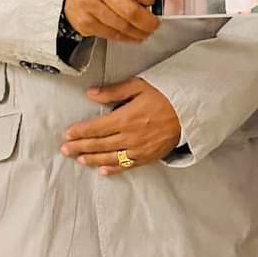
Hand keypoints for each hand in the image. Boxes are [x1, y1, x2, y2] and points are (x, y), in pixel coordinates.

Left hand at [62, 79, 182, 176]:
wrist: (192, 111)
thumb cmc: (166, 95)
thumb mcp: (140, 86)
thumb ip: (114, 91)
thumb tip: (91, 94)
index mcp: (126, 118)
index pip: (96, 128)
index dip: (80, 132)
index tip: (67, 134)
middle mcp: (131, 136)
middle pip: (100, 144)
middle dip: (80, 147)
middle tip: (65, 150)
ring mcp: (140, 149)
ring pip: (111, 157)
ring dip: (93, 159)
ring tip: (80, 160)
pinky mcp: (149, 156)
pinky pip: (128, 165)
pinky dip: (114, 169)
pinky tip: (103, 171)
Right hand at [65, 0, 159, 43]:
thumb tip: (156, 4)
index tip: (153, 2)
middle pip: (130, 10)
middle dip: (147, 22)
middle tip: (154, 24)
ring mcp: (89, 4)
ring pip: (122, 26)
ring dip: (138, 32)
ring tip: (146, 31)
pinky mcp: (85, 22)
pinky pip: (111, 34)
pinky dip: (126, 37)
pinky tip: (132, 35)